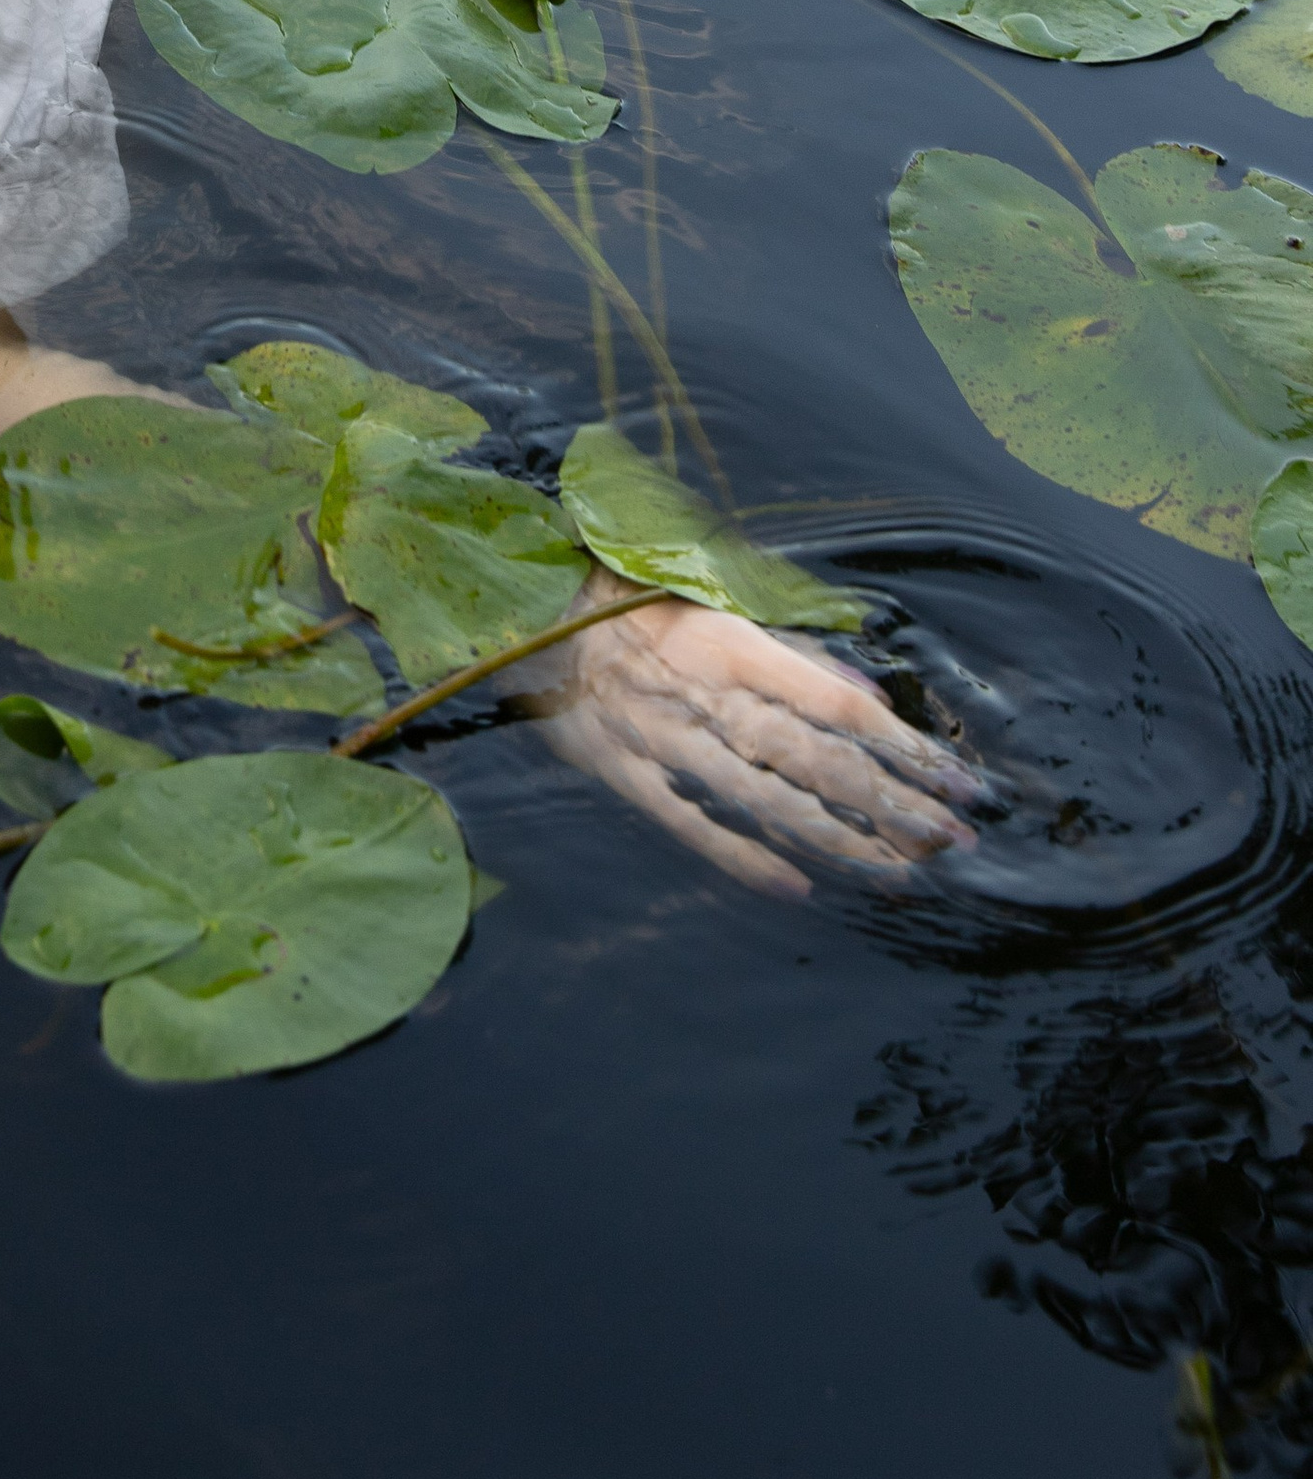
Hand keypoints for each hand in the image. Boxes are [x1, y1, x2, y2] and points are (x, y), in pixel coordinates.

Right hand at [524, 577, 982, 898]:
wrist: (521, 602)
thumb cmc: (629, 590)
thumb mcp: (710, 592)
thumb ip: (788, 643)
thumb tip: (865, 690)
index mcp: (731, 640)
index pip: (836, 705)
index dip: (903, 745)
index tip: (958, 778)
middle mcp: (705, 693)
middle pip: (814, 759)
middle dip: (894, 804)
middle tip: (957, 840)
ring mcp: (664, 737)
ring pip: (765, 799)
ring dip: (839, 840)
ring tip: (902, 873)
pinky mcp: (622, 771)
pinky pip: (690, 823)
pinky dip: (742, 858)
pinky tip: (797, 887)